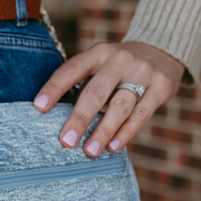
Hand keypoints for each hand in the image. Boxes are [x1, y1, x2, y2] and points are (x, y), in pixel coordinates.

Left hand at [33, 42, 183, 155]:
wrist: (162, 50)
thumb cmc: (117, 67)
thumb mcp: (99, 64)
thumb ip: (83, 85)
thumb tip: (58, 120)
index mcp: (97, 53)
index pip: (71, 70)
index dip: (54, 88)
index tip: (38, 107)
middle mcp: (119, 60)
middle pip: (96, 92)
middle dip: (80, 118)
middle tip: (66, 142)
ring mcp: (142, 72)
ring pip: (120, 106)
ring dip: (103, 131)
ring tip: (89, 151)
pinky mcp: (161, 87)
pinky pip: (141, 114)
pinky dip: (126, 132)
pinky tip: (113, 147)